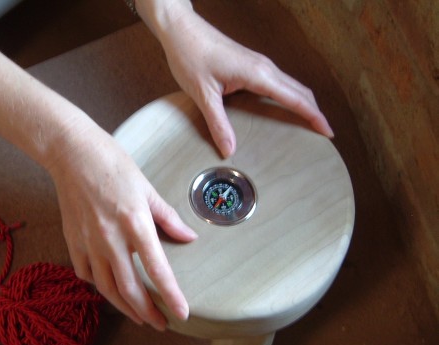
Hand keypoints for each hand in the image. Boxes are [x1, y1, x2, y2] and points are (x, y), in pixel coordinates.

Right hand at [47, 124, 196, 329]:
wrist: (71, 153)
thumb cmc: (112, 164)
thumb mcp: (147, 188)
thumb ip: (168, 217)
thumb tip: (189, 237)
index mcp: (135, 222)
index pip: (156, 269)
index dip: (170, 295)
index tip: (181, 314)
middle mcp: (110, 238)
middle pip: (129, 289)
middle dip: (147, 312)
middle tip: (161, 325)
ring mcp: (88, 242)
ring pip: (106, 288)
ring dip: (124, 307)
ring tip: (139, 317)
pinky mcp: (73, 242)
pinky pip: (87, 274)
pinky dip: (100, 286)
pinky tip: (110, 289)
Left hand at [154, 6, 333, 156]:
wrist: (181, 30)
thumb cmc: (190, 56)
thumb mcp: (203, 95)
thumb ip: (218, 124)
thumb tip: (230, 150)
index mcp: (258, 74)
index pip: (295, 98)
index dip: (314, 116)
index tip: (328, 132)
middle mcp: (264, 67)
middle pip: (300, 91)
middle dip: (315, 112)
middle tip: (324, 134)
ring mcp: (259, 64)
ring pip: (291, 86)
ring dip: (303, 104)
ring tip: (310, 125)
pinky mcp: (251, 65)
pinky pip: (278, 83)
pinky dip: (289, 97)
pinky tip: (285, 110)